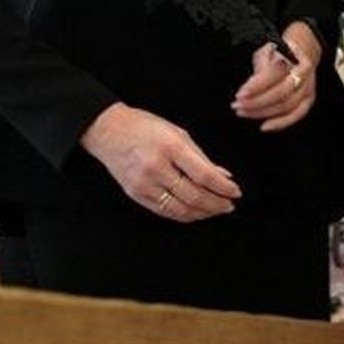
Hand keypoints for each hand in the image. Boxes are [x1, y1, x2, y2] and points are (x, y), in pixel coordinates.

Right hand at [79, 102, 241, 221]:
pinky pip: (165, 211)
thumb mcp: (178, 133)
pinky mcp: (136, 194)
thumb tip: (223, 176)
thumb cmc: (145, 128)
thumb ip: (201, 157)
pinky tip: (196, 213)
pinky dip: (184, 215)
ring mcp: (144, 183)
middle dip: (217, 204)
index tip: (236, 192)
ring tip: (216, 210)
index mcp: (171, 147)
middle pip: (194, 196)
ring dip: (203, 213)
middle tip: (229, 205)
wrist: (108, 131)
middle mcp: (157, 167)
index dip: (223, 188)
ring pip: (180, 209)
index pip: (204, 175)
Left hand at [233, 21, 322, 131]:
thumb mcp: (265, 52)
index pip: (274, 74)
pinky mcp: (308, 99)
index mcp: (293, 56)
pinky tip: (265, 126)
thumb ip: (260, 69)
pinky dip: (280, 123)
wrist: (301, 53)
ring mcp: (308, 86)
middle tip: (238, 106)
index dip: (256, 86)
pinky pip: (296, 115)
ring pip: (287, 106)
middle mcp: (304, 72)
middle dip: (256, 102)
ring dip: (263, 112)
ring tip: (244, 112)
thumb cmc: (279, 53)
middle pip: (281, 92)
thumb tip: (249, 89)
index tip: (240, 94)